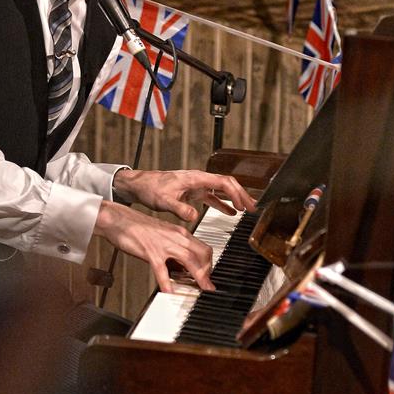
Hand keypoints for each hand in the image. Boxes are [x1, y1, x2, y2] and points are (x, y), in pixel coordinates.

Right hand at [94, 200, 214, 292]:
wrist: (119, 218)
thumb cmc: (138, 227)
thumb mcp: (163, 235)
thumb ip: (174, 249)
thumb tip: (180, 267)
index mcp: (180, 232)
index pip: (203, 248)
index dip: (209, 264)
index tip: (208, 275)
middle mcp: (176, 236)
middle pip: (202, 253)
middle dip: (209, 271)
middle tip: (208, 286)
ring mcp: (164, 244)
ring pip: (189, 259)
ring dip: (199, 276)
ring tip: (202, 290)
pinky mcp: (150, 251)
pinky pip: (162, 269)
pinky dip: (167, 283)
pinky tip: (169, 292)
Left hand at [113, 169, 256, 221]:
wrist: (139, 185)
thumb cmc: (150, 188)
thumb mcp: (164, 201)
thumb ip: (179, 208)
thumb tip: (193, 216)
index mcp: (195, 178)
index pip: (223, 182)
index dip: (236, 193)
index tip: (244, 205)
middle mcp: (199, 179)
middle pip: (227, 184)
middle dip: (242, 195)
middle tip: (254, 208)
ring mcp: (197, 185)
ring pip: (222, 190)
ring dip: (235, 199)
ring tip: (248, 210)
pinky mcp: (193, 192)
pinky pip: (213, 197)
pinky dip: (223, 204)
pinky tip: (230, 212)